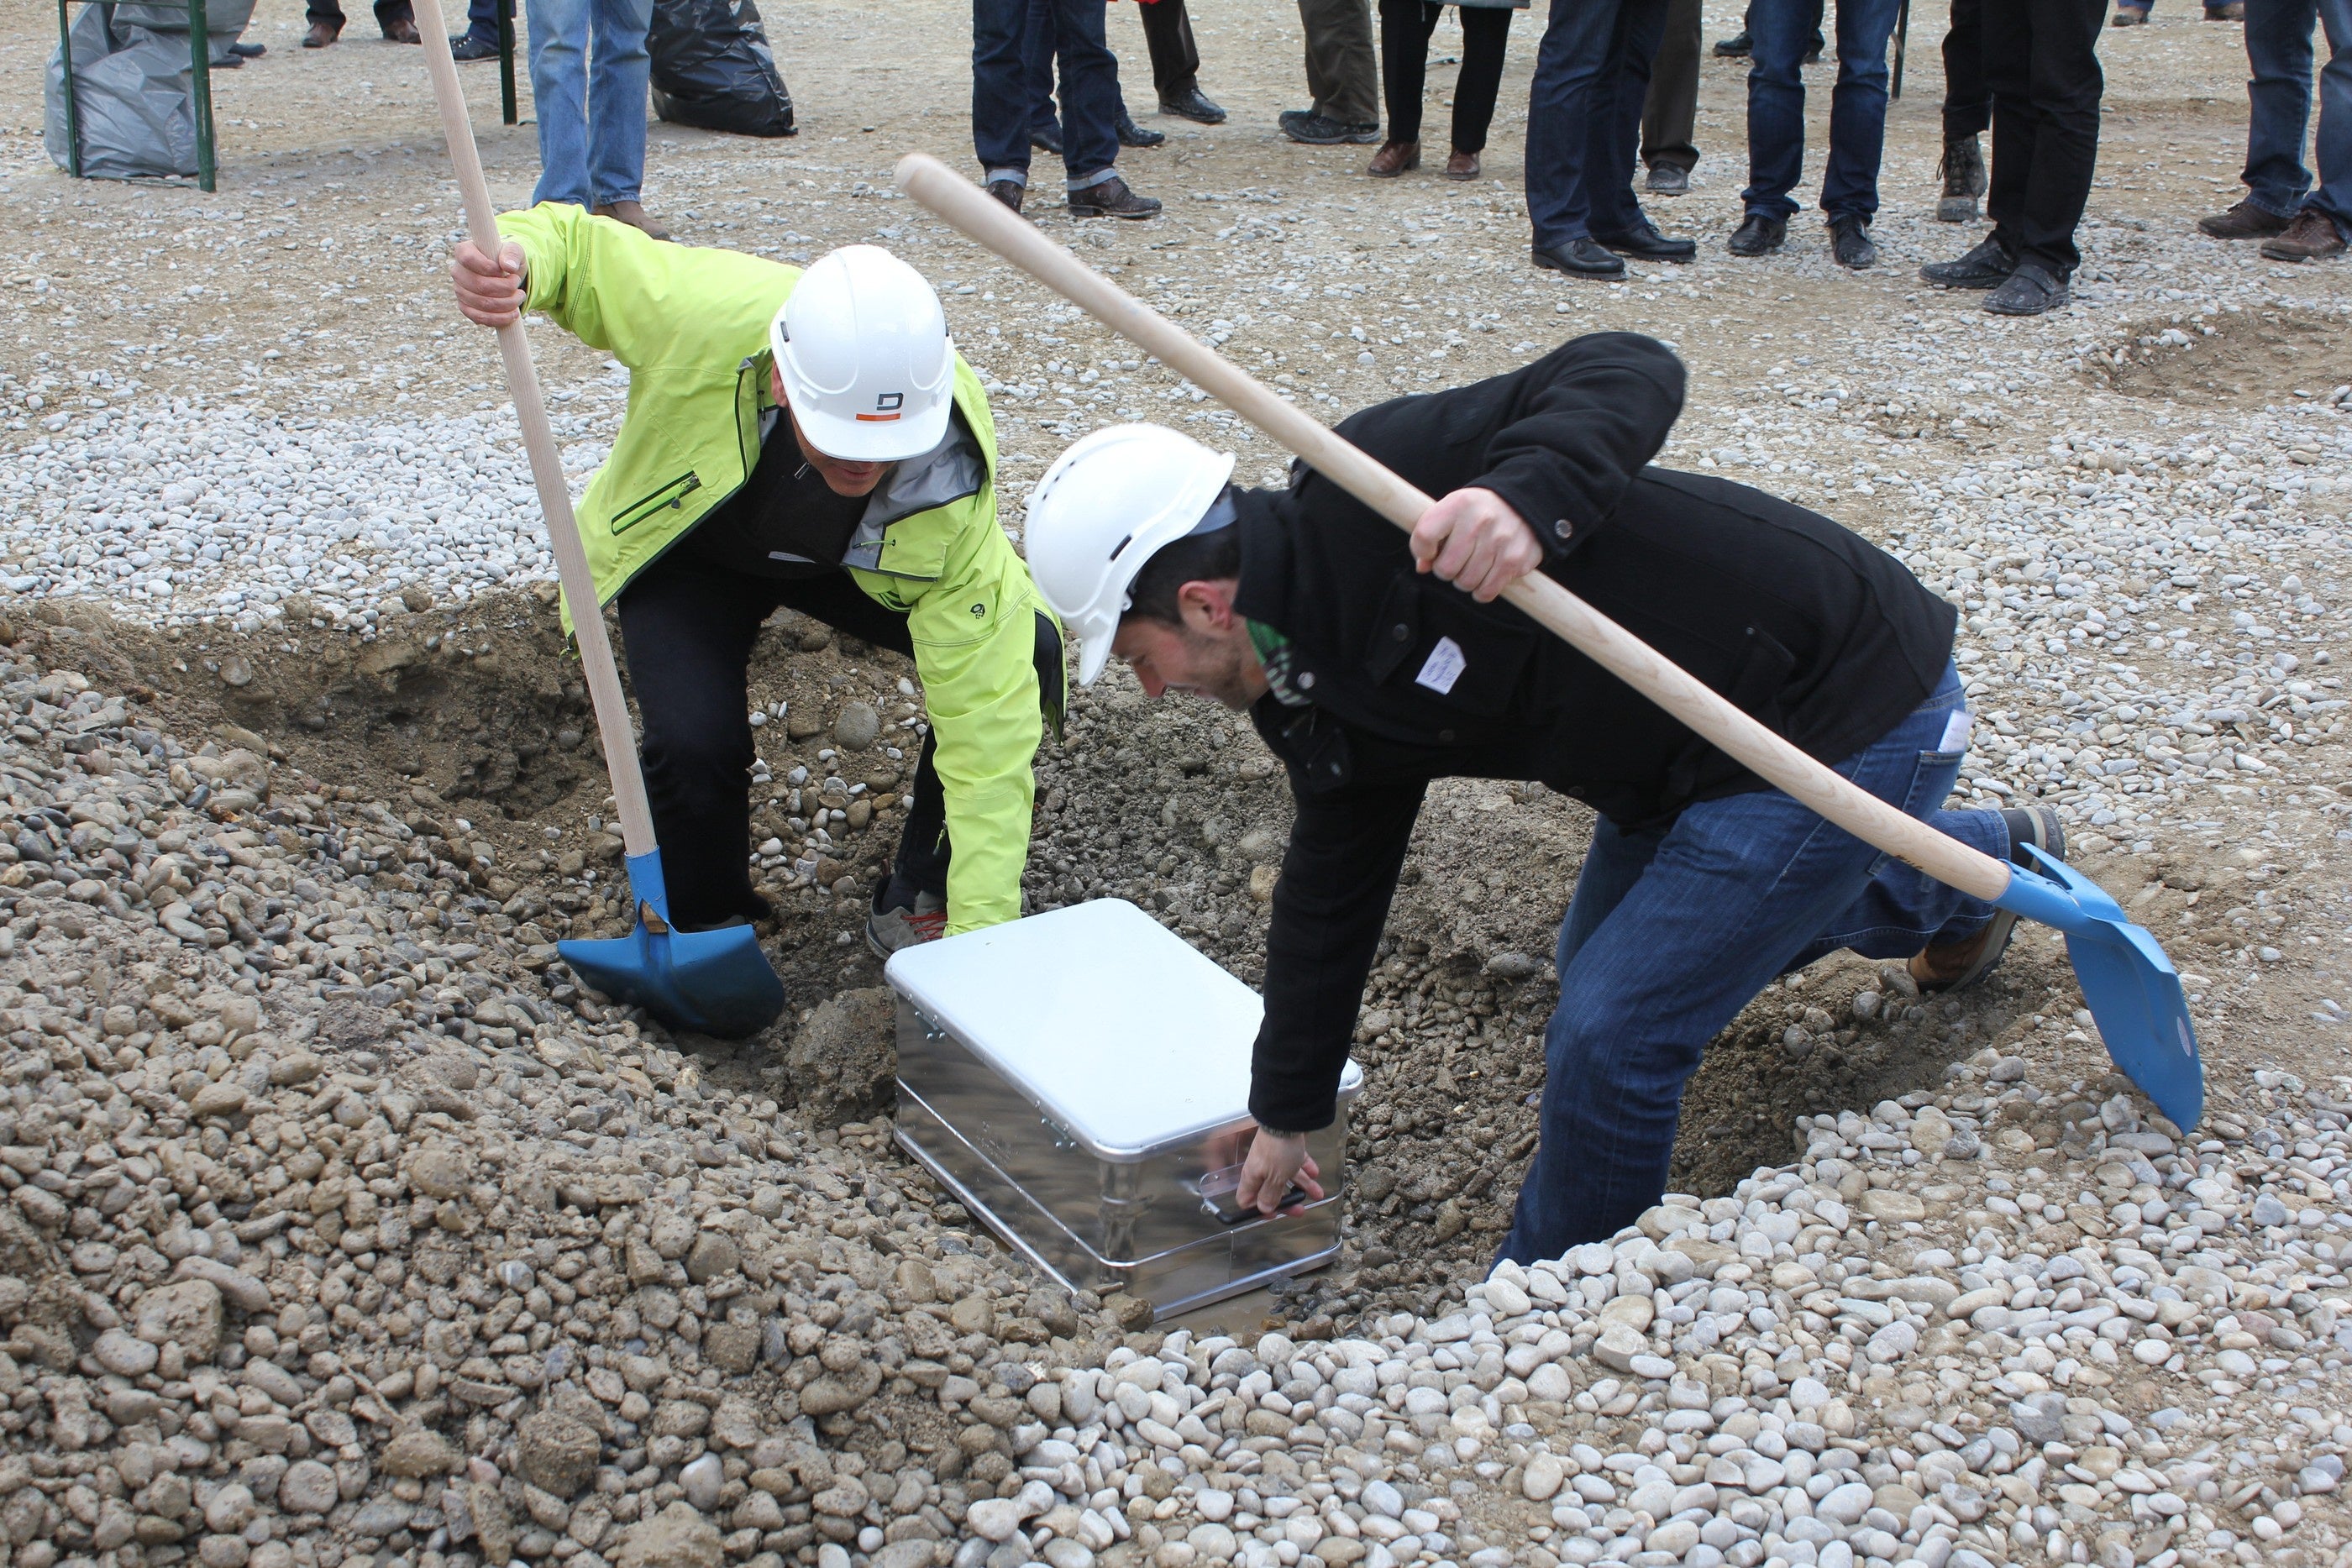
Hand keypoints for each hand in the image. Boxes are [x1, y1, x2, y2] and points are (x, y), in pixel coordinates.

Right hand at [450, 238, 527, 327]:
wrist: (507, 275)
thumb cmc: (507, 260)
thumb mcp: (514, 250)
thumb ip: (512, 254)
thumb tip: (509, 266)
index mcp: (464, 251)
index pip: (468, 259)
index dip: (488, 267)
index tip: (504, 271)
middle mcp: (458, 272)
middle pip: (479, 285)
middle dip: (505, 288)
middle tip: (518, 284)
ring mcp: (459, 291)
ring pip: (482, 303)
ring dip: (507, 303)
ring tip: (520, 297)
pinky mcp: (465, 308)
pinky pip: (480, 318)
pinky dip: (500, 318)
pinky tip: (513, 313)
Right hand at [1236, 1127, 1323, 1218]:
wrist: (1287, 1120)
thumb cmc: (1277, 1149)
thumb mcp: (1275, 1178)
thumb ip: (1270, 1195)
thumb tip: (1264, 1209)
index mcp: (1252, 1177)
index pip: (1247, 1199)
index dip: (1259, 1209)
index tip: (1274, 1214)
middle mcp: (1260, 1168)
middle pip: (1271, 1191)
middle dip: (1286, 1201)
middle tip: (1299, 1210)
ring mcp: (1273, 1158)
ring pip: (1286, 1177)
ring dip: (1302, 1186)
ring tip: (1317, 1192)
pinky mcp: (1285, 1148)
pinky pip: (1295, 1162)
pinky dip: (1305, 1169)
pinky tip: (1314, 1173)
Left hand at [1409, 486, 1543, 602]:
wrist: (1523, 505)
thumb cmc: (1478, 513)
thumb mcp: (1452, 512)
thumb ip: (1431, 535)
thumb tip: (1423, 567)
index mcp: (1459, 504)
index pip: (1424, 536)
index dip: (1421, 551)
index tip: (1431, 551)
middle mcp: (1480, 520)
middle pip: (1445, 569)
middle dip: (1446, 570)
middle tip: (1456, 561)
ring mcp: (1500, 540)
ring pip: (1466, 583)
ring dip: (1465, 580)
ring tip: (1473, 566)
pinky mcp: (1516, 559)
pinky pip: (1486, 591)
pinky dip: (1482, 590)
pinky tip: (1486, 576)